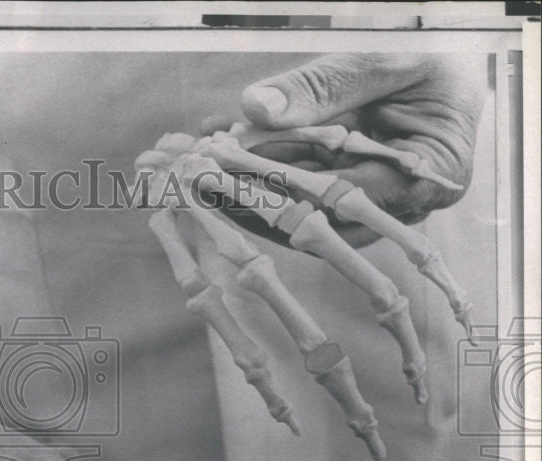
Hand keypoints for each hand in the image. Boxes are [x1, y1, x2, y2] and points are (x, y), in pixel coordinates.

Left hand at [205, 53, 484, 245]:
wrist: (449, 75)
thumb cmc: (432, 67)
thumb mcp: (382, 64)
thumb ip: (323, 87)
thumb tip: (258, 108)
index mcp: (431, 177)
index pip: (342, 193)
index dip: (279, 179)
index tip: (225, 165)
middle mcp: (402, 207)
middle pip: (312, 213)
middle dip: (248, 190)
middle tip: (194, 171)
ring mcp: (372, 210)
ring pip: (297, 212)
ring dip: (242, 188)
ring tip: (194, 166)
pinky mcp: (345, 202)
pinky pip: (295, 196)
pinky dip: (255, 175)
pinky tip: (216, 156)